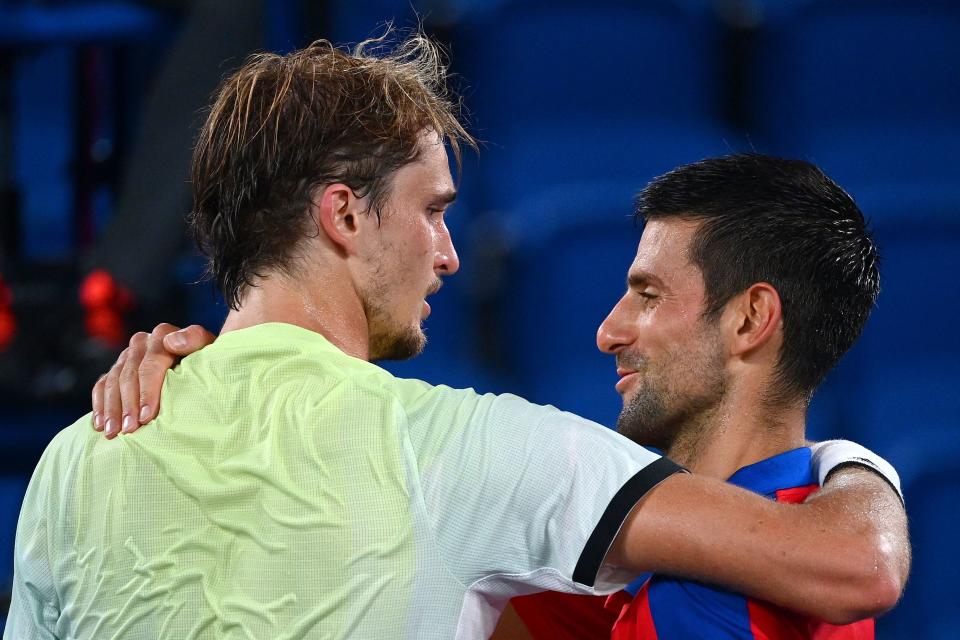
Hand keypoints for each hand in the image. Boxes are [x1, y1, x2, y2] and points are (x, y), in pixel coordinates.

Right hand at [91, 323, 214, 438]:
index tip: (146, 416)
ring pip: (112, 381)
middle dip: (128, 404)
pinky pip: (101, 386)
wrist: (201, 367)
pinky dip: (100, 406)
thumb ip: (194, 340)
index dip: (147, 390)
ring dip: (112, 409)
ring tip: (113, 432)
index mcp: (163, 335)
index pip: (150, 363)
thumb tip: (172, 342)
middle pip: (129, 374)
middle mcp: (142, 342)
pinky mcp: (116, 369)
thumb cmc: (208, 364)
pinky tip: (100, 425)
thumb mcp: (209, 350)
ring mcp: (126, 356)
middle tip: (129, 430)